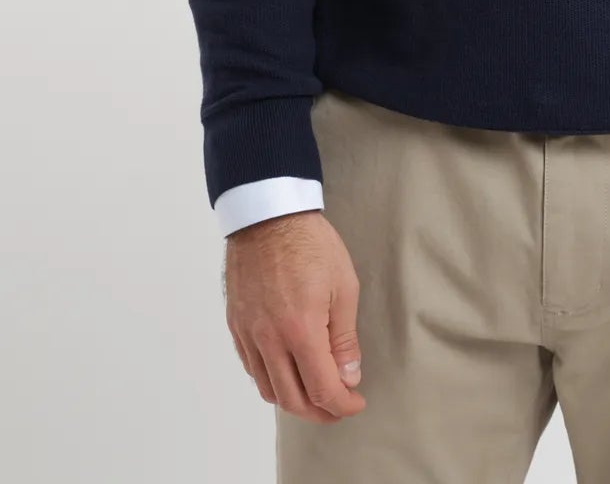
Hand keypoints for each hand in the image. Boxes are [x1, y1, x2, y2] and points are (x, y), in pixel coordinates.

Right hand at [223, 210, 366, 422]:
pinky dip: (271, 381)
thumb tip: (349, 376)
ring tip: (315, 393)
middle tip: (338, 406)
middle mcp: (269, 339)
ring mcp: (248, 334)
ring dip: (293, 400)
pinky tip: (287, 372)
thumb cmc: (311, 244)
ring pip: (268, 389)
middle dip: (319, 412)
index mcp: (300, 330)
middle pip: (292, 399)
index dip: (342, 405)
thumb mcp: (343, 286)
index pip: (322, 389)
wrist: (268, 215)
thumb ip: (344, 338)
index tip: (356, 403)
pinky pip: (252, 368)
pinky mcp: (236, 325)